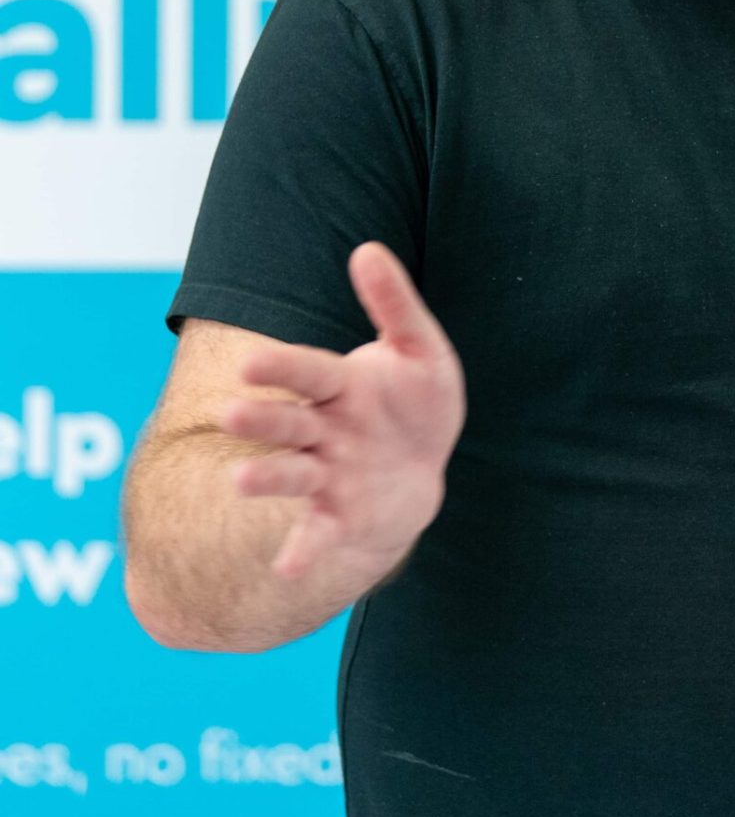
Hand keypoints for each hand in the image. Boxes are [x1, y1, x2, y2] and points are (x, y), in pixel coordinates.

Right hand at [218, 242, 465, 580]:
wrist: (423, 468)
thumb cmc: (415, 400)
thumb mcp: (418, 347)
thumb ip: (394, 302)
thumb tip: (367, 247)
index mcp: (341, 385)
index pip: (308, 372)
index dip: (282, 368)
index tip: (249, 363)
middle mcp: (325, 430)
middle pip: (290, 422)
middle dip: (261, 420)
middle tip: (229, 415)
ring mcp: (329, 474)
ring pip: (294, 473)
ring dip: (268, 478)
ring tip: (241, 482)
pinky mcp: (339, 515)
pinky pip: (317, 532)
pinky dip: (303, 550)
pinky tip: (288, 569)